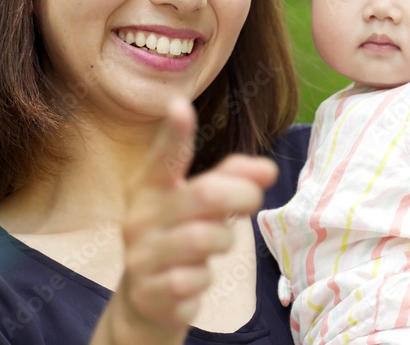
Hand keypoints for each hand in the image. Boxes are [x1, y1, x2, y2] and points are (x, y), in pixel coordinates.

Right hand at [93, 97, 278, 344]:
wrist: (144, 304)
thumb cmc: (178, 239)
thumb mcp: (199, 206)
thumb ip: (231, 179)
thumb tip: (269, 168)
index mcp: (150, 188)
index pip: (164, 157)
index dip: (174, 133)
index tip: (180, 106)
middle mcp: (140, 217)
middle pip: (206, 194)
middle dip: (241, 195)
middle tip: (251, 200)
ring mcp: (141, 256)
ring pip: (205, 239)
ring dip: (223, 242)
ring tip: (215, 245)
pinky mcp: (150, 291)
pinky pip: (195, 280)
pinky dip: (204, 280)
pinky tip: (193, 280)